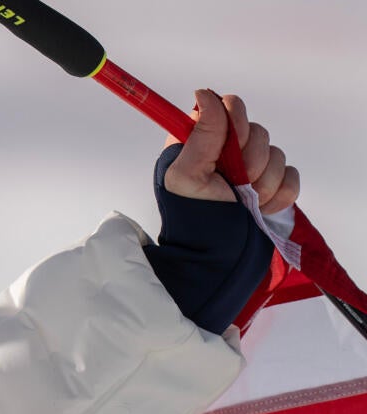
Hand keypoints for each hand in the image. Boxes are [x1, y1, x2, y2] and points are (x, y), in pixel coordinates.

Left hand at [164, 91, 299, 213]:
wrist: (218, 254)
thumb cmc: (194, 215)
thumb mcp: (188, 174)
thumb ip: (202, 134)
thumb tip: (205, 93)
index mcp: (202, 141)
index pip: (230, 108)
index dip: (238, 126)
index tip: (232, 148)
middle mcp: (228, 150)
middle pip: (258, 132)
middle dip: (250, 164)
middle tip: (234, 186)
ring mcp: (252, 167)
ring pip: (277, 155)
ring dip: (262, 184)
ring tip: (244, 202)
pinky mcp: (273, 185)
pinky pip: (291, 176)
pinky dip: (279, 195)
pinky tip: (260, 208)